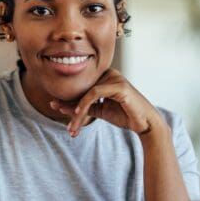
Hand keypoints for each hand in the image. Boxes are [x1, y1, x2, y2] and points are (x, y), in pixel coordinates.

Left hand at [48, 68, 164, 137]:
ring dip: (76, 111)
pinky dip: (84, 104)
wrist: (145, 124)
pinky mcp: (119, 86)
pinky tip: (78, 115)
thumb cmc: (125, 115)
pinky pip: (95, 93)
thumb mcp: (99, 111)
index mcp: (105, 76)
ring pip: (86, 92)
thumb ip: (82, 107)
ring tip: (71, 126)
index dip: (67, 97)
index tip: (54, 106)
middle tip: (57, 114)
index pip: (82, 86)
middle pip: (82, 88)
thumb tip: (60, 106)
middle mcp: (109, 73)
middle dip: (68, 104)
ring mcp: (115, 78)